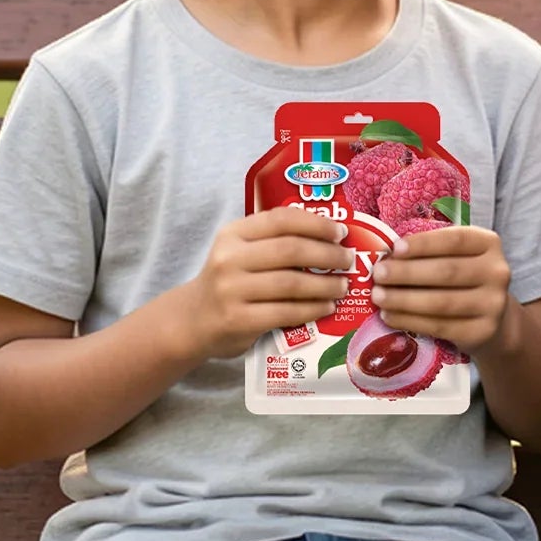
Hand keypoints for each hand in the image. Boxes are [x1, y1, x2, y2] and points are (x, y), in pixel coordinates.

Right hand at [183, 206, 353, 360]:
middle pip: (290, 250)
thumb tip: (329, 237)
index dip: (315, 224)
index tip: (341, 232)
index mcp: (233, 234)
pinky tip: (326, 308)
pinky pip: (285, 313)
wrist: (192, 320)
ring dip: (324, 285)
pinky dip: (311, 309)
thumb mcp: (239, 251)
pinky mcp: (238, 320)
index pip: (280, 219)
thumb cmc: (228, 281)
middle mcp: (230, 258)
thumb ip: (272, 240)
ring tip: (342, 286)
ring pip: (291, 284)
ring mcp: (232, 290)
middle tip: (347, 260)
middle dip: (327, 254)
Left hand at [371, 224, 514, 354]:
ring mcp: (493, 304)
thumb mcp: (458, 257)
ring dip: (404, 299)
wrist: (495, 320)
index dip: (424, 244)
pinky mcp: (482, 331)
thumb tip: (388, 256)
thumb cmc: (464, 279)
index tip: (394, 248)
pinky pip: (440, 326)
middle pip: (447, 271)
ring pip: (441, 302)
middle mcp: (497, 272)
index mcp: (489, 243)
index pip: (455, 240)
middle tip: (378, 274)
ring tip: (378, 297)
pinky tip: (390, 316)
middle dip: (407, 273)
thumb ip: (431, 253)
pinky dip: (410, 321)